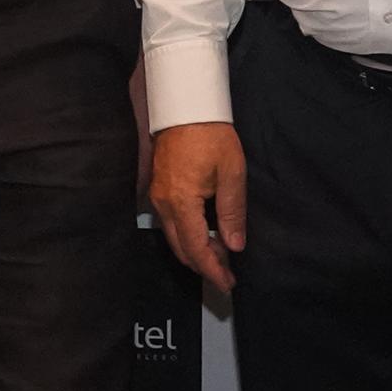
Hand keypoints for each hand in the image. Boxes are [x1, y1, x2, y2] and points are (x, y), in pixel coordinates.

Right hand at [150, 123, 250, 291]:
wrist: (186, 107)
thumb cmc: (211, 135)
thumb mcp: (232, 173)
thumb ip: (232, 213)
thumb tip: (234, 246)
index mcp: (182, 202)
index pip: (196, 249)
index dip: (212, 271)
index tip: (227, 283)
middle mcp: (163, 204)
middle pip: (181, 249)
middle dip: (204, 266)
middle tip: (226, 275)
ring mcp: (157, 197)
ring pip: (173, 238)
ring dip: (195, 252)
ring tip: (220, 255)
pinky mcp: (157, 189)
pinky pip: (169, 223)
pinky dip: (186, 236)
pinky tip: (204, 234)